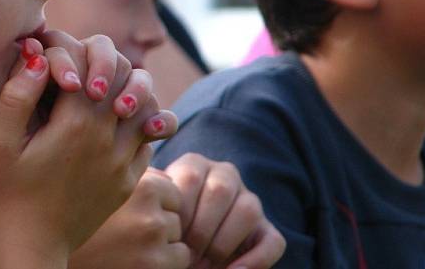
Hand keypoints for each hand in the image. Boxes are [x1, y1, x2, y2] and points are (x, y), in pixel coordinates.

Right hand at [0, 31, 177, 268]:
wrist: (27, 250)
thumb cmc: (3, 195)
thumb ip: (17, 95)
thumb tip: (36, 53)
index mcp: (75, 124)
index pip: (87, 61)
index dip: (69, 54)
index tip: (51, 71)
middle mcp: (108, 139)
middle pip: (122, 75)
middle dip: (100, 64)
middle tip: (76, 75)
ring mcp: (123, 162)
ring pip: (145, 103)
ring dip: (126, 89)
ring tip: (100, 95)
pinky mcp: (129, 181)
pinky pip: (149, 137)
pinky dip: (139, 121)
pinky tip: (113, 123)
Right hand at [68, 167, 190, 268]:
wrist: (49, 248)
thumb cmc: (71, 218)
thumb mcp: (95, 184)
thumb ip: (129, 175)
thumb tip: (168, 179)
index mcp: (131, 179)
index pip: (169, 188)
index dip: (151, 203)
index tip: (126, 214)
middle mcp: (143, 204)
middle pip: (174, 211)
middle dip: (155, 221)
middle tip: (123, 233)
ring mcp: (149, 234)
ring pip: (177, 233)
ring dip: (160, 242)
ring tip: (126, 246)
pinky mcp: (153, 263)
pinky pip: (181, 256)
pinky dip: (165, 262)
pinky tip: (135, 261)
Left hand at [164, 153, 285, 267]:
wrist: (183, 244)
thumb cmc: (160, 224)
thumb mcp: (154, 208)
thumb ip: (153, 203)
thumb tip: (152, 215)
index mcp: (194, 164)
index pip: (190, 178)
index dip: (179, 211)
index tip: (168, 235)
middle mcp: (225, 174)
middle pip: (220, 192)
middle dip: (200, 229)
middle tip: (185, 253)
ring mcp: (249, 199)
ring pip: (248, 211)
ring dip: (223, 243)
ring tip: (202, 263)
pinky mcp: (268, 228)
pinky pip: (272, 241)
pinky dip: (255, 261)